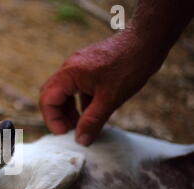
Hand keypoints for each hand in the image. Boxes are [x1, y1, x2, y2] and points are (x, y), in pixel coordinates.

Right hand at [39, 31, 161, 145]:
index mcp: (69, 74)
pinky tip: (93, 112)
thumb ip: (92, 121)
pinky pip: (75, 87)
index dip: (53, 120)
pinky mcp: (87, 67)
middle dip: (58, 116)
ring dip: (68, 110)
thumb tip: (81, 141)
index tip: (66, 133)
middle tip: (72, 130)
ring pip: (63, 92)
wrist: (147, 42)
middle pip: (51, 96)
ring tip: (82, 124)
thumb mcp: (110, 100)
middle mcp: (69, 68)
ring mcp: (77, 66)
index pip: (47, 100)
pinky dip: (79, 102)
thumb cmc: (129, 66)